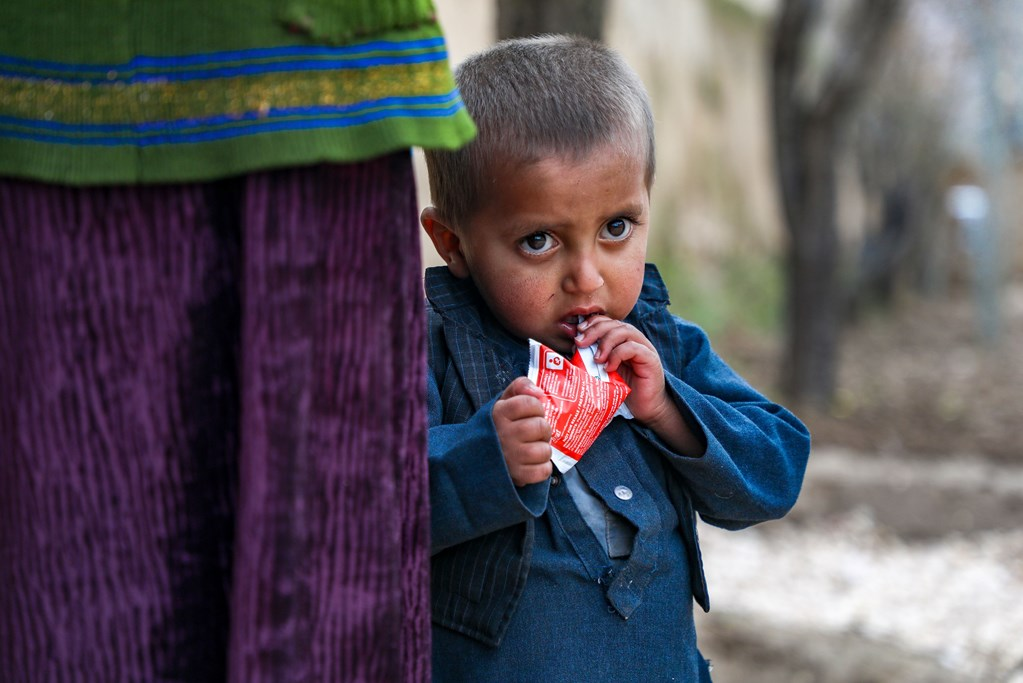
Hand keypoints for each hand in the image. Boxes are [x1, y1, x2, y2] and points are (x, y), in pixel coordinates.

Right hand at [493, 377, 552, 485]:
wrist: (472, 458)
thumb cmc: (496, 427)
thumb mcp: (502, 402)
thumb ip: (520, 387)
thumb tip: (539, 392)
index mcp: (498, 414)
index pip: (530, 403)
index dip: (537, 407)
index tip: (533, 413)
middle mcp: (502, 434)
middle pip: (540, 427)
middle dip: (543, 429)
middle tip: (535, 433)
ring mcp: (509, 456)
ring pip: (543, 450)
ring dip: (544, 449)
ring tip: (535, 448)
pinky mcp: (515, 475)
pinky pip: (542, 471)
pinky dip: (543, 468)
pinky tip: (534, 463)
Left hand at [575, 316, 704, 456]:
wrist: (646, 408)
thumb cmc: (624, 390)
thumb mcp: (603, 371)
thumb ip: (592, 358)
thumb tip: (573, 347)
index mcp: (622, 340)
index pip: (607, 322)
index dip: (592, 323)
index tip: (577, 332)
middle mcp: (634, 340)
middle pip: (614, 324)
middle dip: (595, 330)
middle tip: (580, 342)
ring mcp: (644, 348)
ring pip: (624, 331)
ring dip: (606, 342)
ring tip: (596, 358)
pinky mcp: (650, 359)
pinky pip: (633, 348)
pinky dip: (618, 355)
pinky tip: (609, 367)